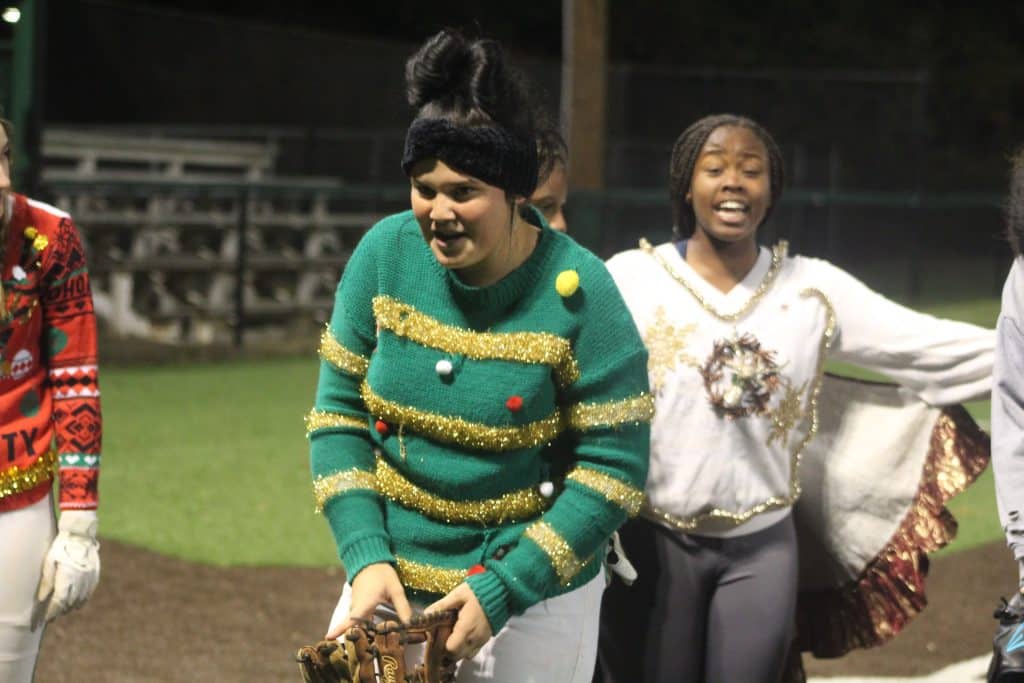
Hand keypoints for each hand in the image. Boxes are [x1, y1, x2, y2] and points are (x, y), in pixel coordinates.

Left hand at [31, 510, 99, 630]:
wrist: (80, 534)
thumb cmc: (61, 547)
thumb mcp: (49, 562)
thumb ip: (47, 581)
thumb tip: (43, 598)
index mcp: (67, 577)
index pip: (59, 601)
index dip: (53, 611)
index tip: (48, 618)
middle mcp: (80, 579)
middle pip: (71, 602)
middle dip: (61, 610)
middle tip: (54, 616)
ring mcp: (89, 576)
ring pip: (82, 598)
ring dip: (73, 606)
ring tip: (65, 610)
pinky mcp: (96, 573)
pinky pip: (91, 590)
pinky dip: (84, 598)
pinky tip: (79, 602)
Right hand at [326, 562, 411, 638]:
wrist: (370, 561)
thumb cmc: (382, 574)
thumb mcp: (396, 589)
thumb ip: (403, 607)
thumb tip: (410, 625)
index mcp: (364, 604)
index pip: (350, 620)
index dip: (340, 630)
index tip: (328, 639)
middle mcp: (356, 607)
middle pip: (356, 628)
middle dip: (362, 640)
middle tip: (374, 652)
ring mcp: (355, 606)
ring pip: (358, 624)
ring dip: (366, 633)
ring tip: (378, 644)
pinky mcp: (357, 606)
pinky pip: (359, 619)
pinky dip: (366, 626)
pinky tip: (377, 632)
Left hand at [426, 583, 492, 660]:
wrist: (502, 591)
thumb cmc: (479, 591)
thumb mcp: (458, 594)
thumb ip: (441, 605)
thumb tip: (426, 614)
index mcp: (466, 628)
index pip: (450, 649)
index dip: (441, 645)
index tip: (438, 634)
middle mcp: (475, 638)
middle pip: (456, 656)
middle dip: (447, 649)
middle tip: (444, 634)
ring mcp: (482, 640)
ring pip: (464, 656)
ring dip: (457, 649)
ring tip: (453, 634)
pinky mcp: (486, 639)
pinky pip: (473, 651)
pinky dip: (465, 647)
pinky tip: (463, 634)